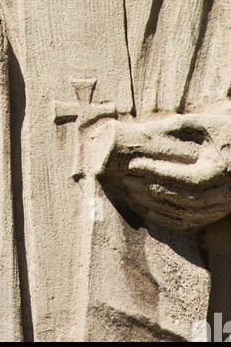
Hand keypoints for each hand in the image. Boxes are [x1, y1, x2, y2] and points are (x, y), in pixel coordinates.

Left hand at [100, 112, 230, 231]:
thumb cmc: (227, 135)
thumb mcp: (207, 125)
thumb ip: (181, 125)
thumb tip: (148, 130)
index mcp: (220, 170)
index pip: (187, 178)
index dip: (159, 173)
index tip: (134, 164)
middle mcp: (223, 194)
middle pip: (183, 200)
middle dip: (152, 191)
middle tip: (126, 180)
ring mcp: (220, 206)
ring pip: (185, 215)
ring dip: (155, 207)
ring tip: (130, 194)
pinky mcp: (216, 213)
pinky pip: (189, 222)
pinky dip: (166, 219)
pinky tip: (146, 209)